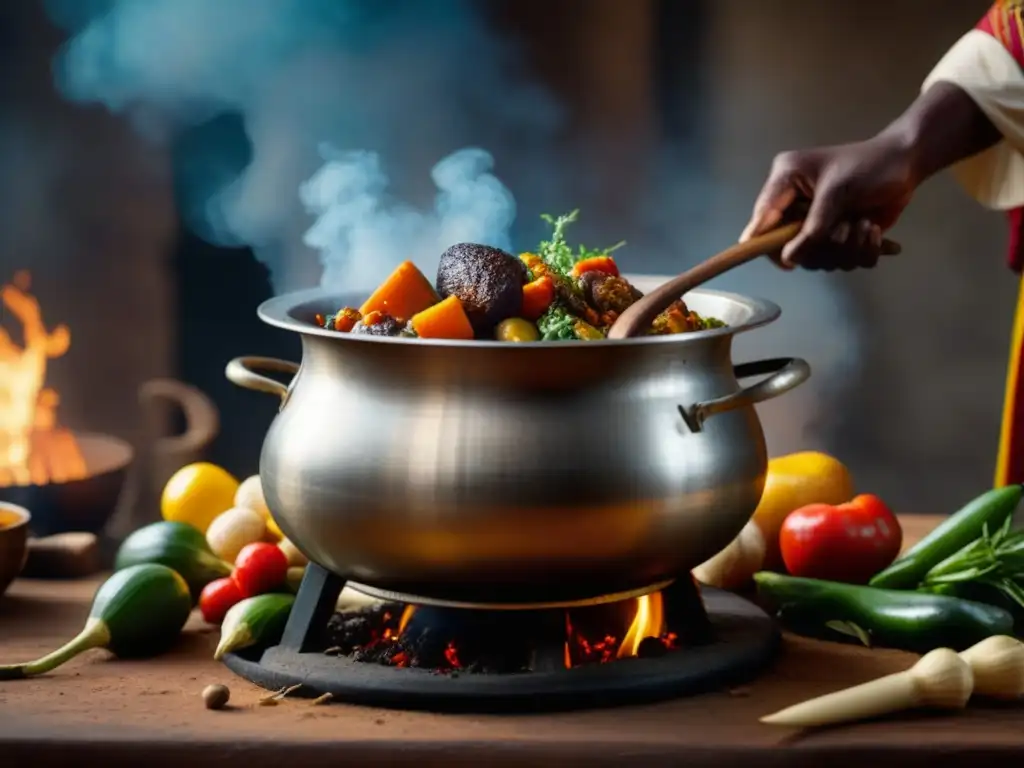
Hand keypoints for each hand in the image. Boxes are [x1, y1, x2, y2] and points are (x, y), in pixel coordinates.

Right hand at [740, 134, 917, 269]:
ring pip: (821, 260)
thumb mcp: (837, 191)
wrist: (907, 163)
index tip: (789, 261)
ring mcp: (818, 224)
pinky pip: (845, 262)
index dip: (768, 245)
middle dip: (824, 247)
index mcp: (785, 184)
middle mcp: (796, 206)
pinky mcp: (841, 237)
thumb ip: (812, 227)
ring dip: (848, 249)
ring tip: (865, 224)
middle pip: (791, 250)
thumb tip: (788, 259)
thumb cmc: (869, 166)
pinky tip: (873, 230)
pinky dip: (864, 251)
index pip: (761, 223)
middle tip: (845, 229)